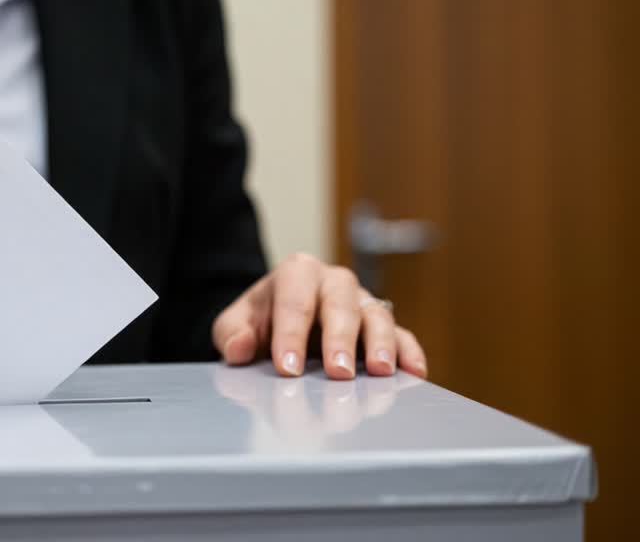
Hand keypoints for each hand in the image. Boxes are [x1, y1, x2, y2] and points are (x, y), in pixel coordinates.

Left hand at [211, 253, 427, 379]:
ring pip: (376, 315)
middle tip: (338, 372)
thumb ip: (231, 333)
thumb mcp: (235, 323)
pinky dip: (409, 352)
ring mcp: (361, 302)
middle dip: (339, 339)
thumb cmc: (260, 321)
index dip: (291, 335)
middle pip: (340, 304)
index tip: (288, 369)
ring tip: (379, 372)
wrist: (279, 322)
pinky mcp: (382, 325)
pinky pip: (402, 334)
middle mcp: (333, 282)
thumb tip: (239, 348)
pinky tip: (414, 372)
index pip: (294, 301)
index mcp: (297, 273)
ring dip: (380, 344)